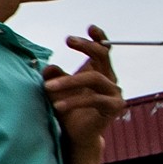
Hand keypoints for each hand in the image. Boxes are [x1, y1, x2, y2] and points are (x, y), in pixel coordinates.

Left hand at [42, 25, 125, 152]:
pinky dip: (74, 102)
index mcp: (99, 71)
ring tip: (47, 88)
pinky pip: (94, 99)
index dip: (99, 37)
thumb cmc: (67, 110)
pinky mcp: (114, 107)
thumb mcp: (56, 91)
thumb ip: (53, 77)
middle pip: (102, 56)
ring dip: (68, 81)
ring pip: (94, 78)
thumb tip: (48, 67)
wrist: (76, 136)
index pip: (103, 49)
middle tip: (68, 39)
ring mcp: (114, 93)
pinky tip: (58, 106)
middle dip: (86, 46)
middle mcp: (110, 79)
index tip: (90, 27)